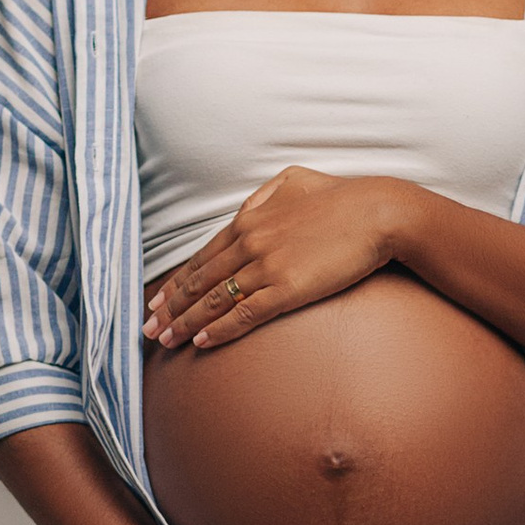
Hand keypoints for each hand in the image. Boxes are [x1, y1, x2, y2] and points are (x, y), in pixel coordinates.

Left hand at [146, 168, 415, 351]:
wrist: (377, 213)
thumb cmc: (341, 197)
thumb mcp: (294, 182)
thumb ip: (264, 196)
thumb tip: (246, 208)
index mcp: (248, 220)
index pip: (201, 257)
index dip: (176, 281)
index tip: (157, 298)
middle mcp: (249, 243)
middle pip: (198, 281)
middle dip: (169, 307)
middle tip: (147, 328)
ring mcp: (265, 267)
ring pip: (213, 300)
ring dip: (185, 323)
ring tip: (165, 341)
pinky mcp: (286, 289)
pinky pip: (243, 314)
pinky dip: (219, 329)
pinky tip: (201, 342)